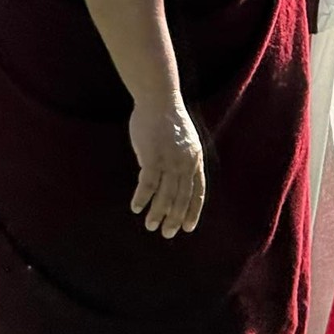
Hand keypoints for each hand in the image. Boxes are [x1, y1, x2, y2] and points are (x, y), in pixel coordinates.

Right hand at [128, 95, 205, 238]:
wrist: (158, 99)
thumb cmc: (168, 118)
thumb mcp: (185, 141)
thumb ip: (183, 160)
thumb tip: (174, 178)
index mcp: (195, 160)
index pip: (197, 193)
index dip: (192, 211)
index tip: (187, 227)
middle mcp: (185, 164)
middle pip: (181, 198)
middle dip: (174, 218)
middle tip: (167, 234)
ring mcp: (169, 161)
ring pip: (164, 195)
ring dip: (157, 213)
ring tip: (150, 226)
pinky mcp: (152, 157)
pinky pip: (147, 184)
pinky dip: (142, 198)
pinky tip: (136, 207)